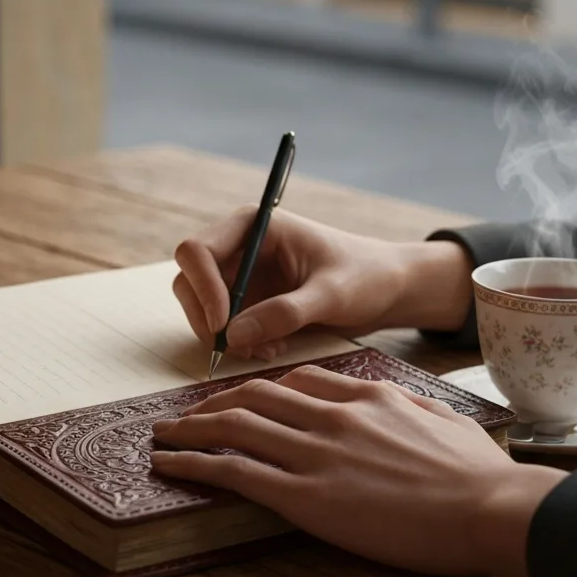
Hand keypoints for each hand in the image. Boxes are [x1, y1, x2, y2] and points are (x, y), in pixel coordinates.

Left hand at [151, 366, 566, 576]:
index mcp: (365, 396)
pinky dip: (194, 464)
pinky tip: (169, 465)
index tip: (240, 401)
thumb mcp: (443, 420)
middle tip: (187, 415)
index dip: (258, 389)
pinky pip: (234, 471)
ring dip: (189, 429)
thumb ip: (405, 405)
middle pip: (254, 396)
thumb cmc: (479, 473)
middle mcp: (332, 416)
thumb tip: (385, 402)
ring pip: (234, 427)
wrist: (491, 508)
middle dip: (213, 403)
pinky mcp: (305, 497)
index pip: (297, 380)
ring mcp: (315, 454)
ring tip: (162, 435)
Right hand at [172, 207, 472, 359]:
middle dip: (209, 320)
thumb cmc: (366, 277)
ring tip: (266, 350)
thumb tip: (233, 336)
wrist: (386, 290)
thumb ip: (284, 313)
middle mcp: (238, 247)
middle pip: (189, 282)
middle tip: (242, 348)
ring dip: (225, 336)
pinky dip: (239, 344)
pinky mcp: (246, 302)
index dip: (203, 289)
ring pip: (200, 309)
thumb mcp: (331, 294)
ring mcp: (239, 276)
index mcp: (253, 226)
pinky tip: (272, 349)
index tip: (224, 326)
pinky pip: (222, 327)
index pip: (197, 251)